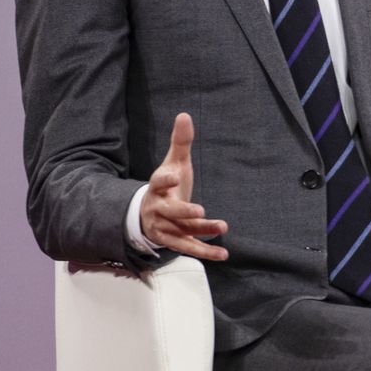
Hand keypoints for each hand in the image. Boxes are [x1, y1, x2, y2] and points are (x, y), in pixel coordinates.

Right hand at [141, 113, 229, 260]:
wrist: (148, 212)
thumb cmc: (167, 184)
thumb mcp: (174, 162)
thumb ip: (180, 142)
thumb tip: (185, 115)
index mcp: (157, 187)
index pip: (158, 182)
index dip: (165, 180)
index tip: (175, 176)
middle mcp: (159, 208)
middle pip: (170, 211)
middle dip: (184, 211)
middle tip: (200, 210)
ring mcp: (165, 227)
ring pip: (182, 231)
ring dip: (201, 232)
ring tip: (222, 227)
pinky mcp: (173, 241)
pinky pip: (188, 248)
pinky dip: (205, 252)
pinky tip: (223, 255)